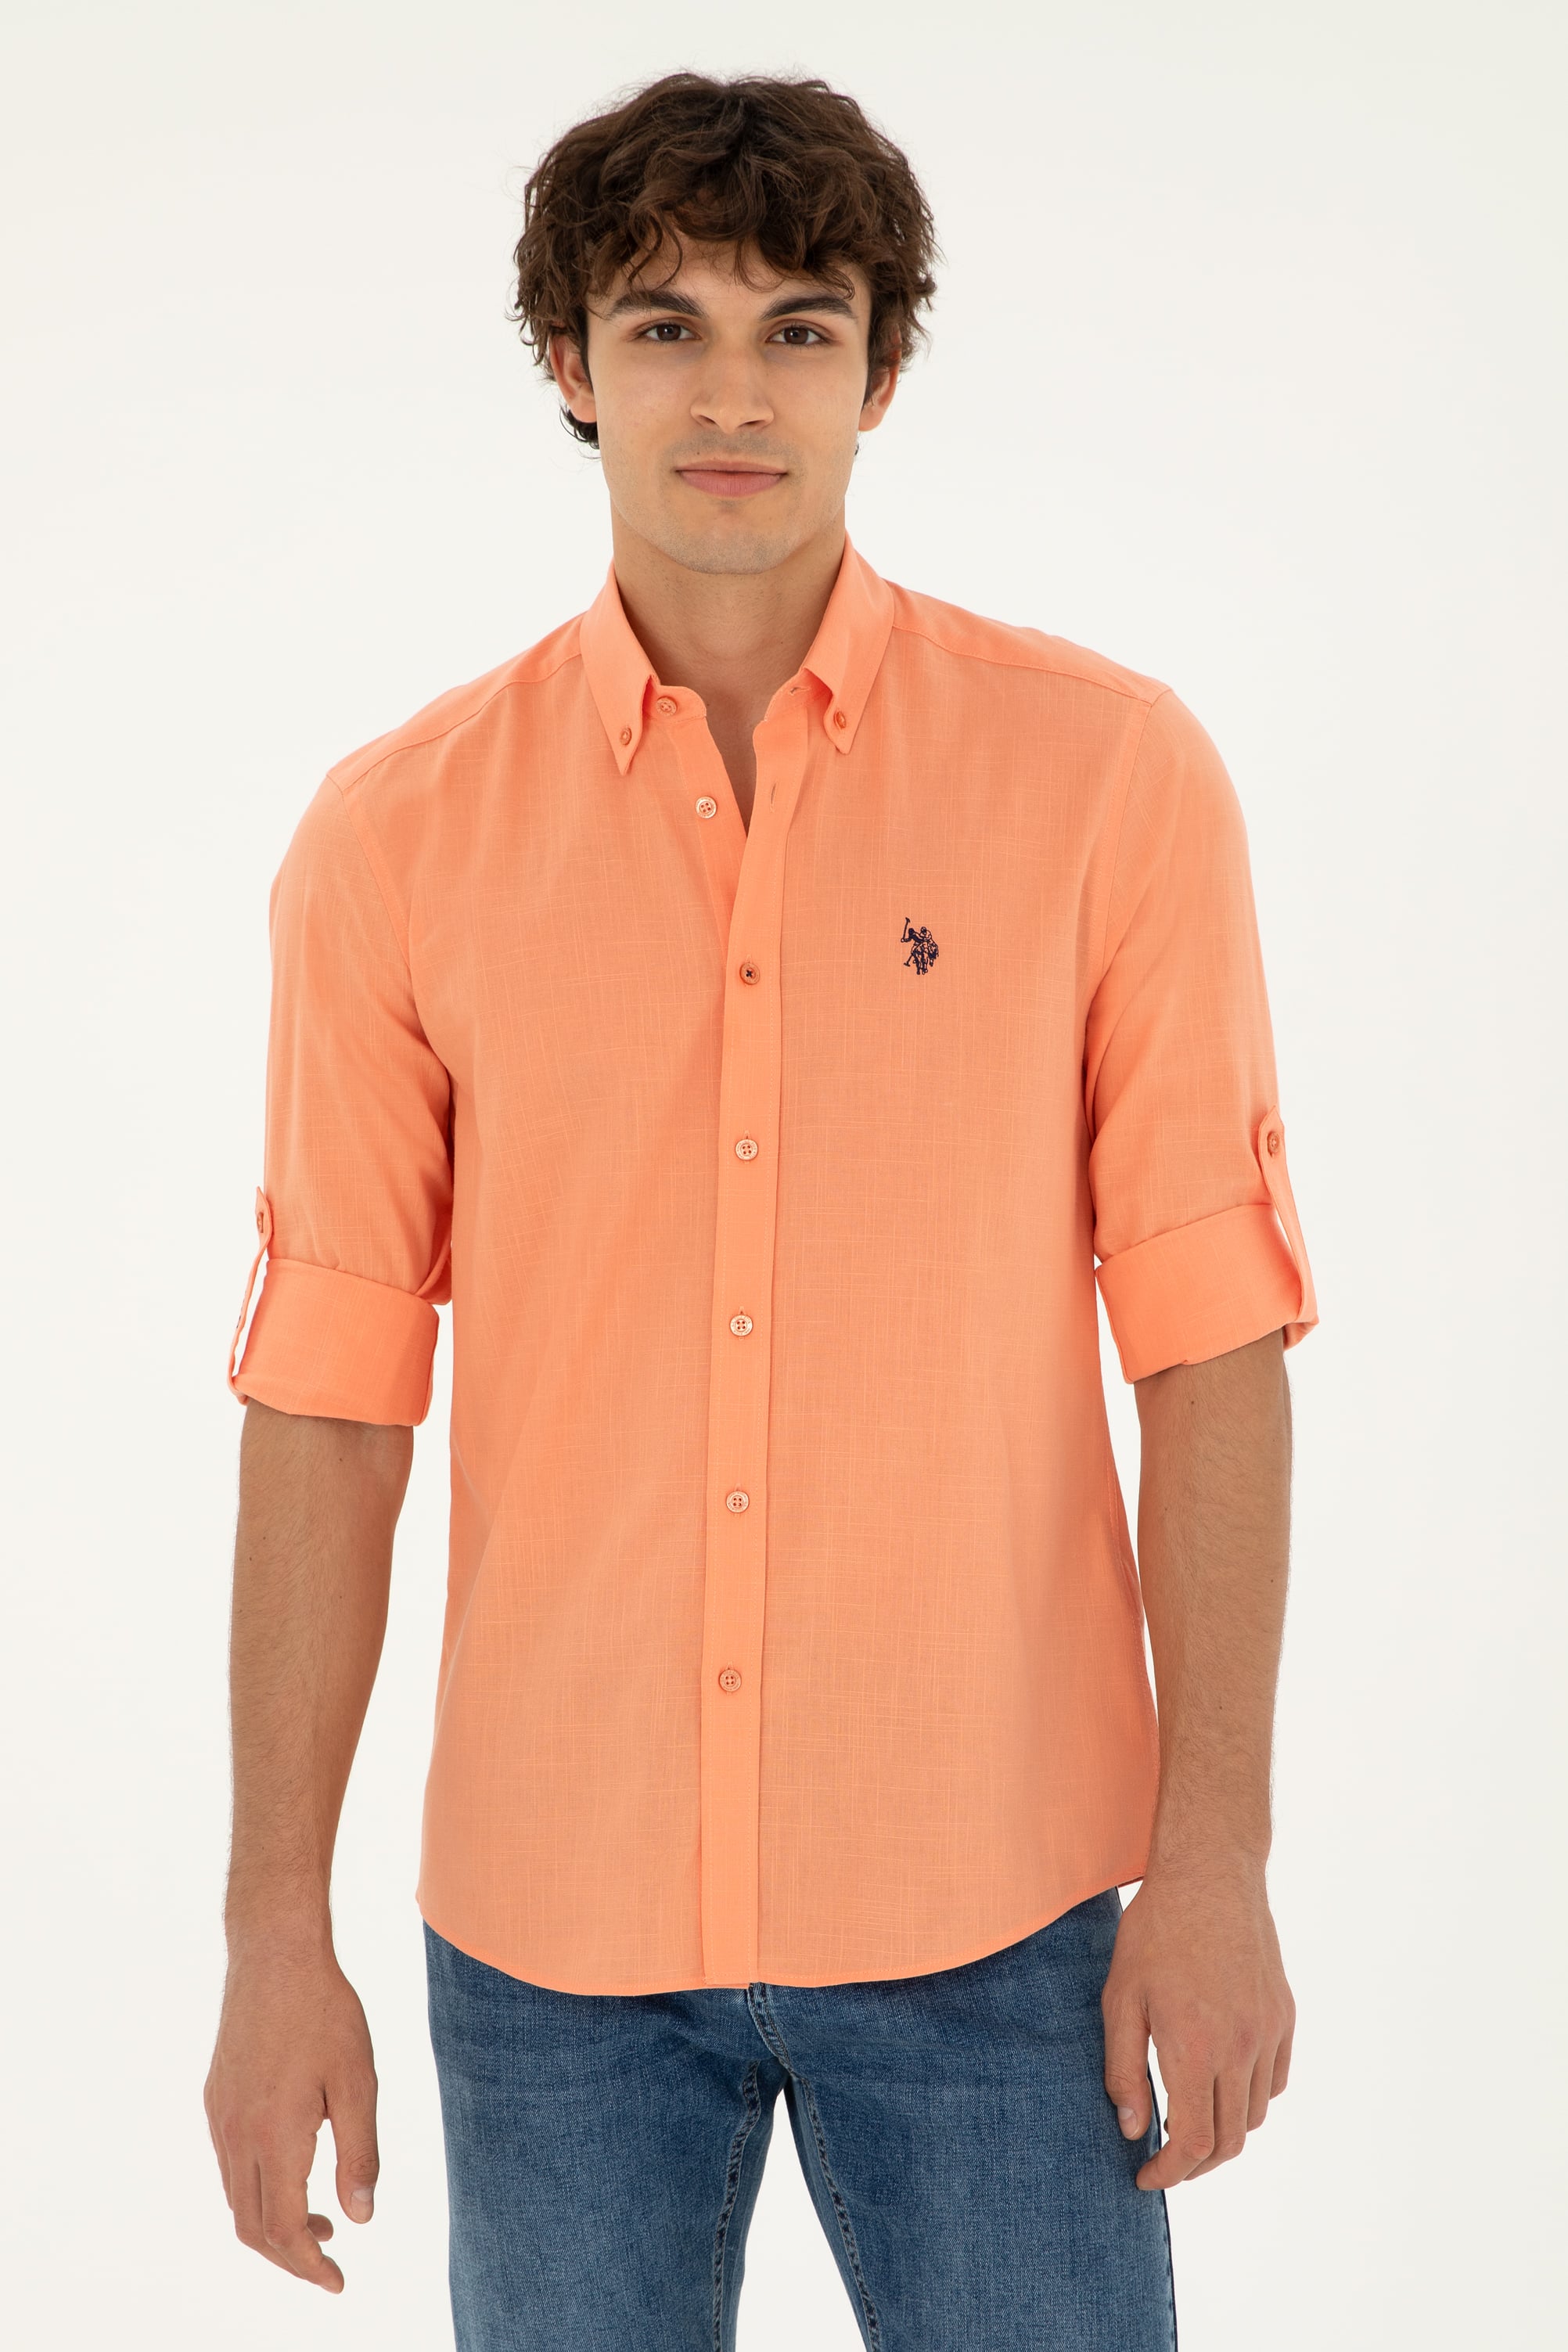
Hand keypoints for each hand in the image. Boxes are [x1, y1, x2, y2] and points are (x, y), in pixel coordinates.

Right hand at [204, 1932, 379, 2291]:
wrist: (274, 1954)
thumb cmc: (325, 2012)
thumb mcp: (358, 2082)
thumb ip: (359, 2154)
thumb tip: (362, 2217)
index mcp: (273, 2136)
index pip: (282, 2229)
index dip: (308, 2266)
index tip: (337, 2281)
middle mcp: (236, 2134)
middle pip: (251, 2227)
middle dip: (289, 2255)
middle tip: (330, 2259)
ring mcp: (220, 2116)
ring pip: (235, 2198)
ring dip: (272, 2224)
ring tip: (320, 2221)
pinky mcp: (215, 2098)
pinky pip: (229, 2165)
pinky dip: (256, 2190)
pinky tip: (293, 2172)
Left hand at [1101, 1861, 1293, 2189]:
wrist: (1211, 1874)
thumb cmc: (1155, 1932)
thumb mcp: (1121, 1998)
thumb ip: (1124, 2070)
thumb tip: (1132, 2128)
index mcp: (1195, 2048)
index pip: (1192, 2141)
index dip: (1168, 2172)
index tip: (1145, 2175)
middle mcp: (1240, 2049)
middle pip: (1229, 2140)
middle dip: (1195, 2164)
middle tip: (1165, 2160)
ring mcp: (1268, 2033)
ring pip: (1255, 2115)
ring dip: (1224, 2132)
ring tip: (1190, 2122)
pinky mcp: (1284, 2016)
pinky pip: (1274, 2082)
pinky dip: (1250, 2099)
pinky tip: (1221, 2086)